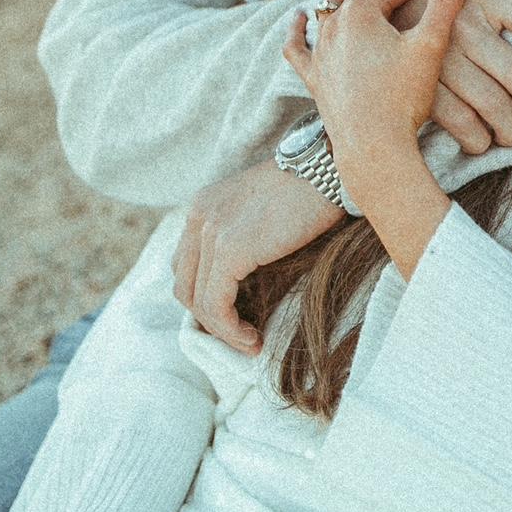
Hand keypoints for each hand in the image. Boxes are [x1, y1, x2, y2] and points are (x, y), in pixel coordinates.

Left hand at [172, 160, 342, 352]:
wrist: (326, 170)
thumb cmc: (307, 190)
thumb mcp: (259, 209)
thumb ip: (240, 235)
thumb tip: (243, 281)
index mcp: (202, 207)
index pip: (185, 266)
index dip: (204, 296)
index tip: (234, 314)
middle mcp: (198, 217)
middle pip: (185, 286)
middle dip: (210, 318)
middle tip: (240, 334)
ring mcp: (211, 232)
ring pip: (198, 302)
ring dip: (223, 331)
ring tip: (250, 341)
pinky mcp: (230, 250)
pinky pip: (217, 306)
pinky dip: (230, 330)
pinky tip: (253, 337)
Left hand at [283, 0, 468, 165]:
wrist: (374, 149)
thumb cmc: (403, 99)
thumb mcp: (430, 46)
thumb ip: (444, 4)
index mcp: (361, 11)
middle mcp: (333, 24)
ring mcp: (320, 50)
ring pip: (331, 7)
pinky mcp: (313, 76)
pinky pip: (298, 46)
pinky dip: (298, 28)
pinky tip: (299, 17)